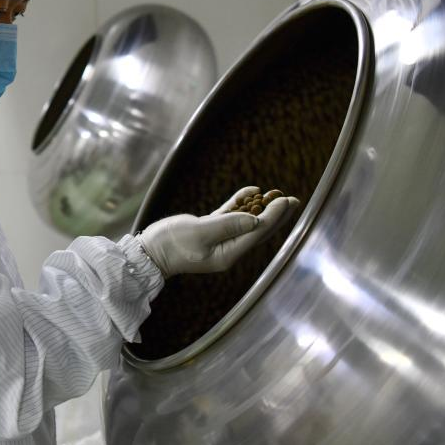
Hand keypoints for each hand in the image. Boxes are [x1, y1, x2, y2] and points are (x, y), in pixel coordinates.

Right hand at [138, 187, 299, 276]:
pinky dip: (242, 203)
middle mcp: (229, 248)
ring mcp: (220, 239)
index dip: (274, 216)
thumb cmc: (172, 244)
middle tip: (293, 199)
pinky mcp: (210, 230)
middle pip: (258, 229)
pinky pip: (232, 215)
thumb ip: (228, 225)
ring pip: (247, 221)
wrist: (151, 251)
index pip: (258, 232)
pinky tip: (252, 191)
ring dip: (262, 207)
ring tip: (278, 195)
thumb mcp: (200, 233)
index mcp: (229, 253)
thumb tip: (255, 218)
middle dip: (276, 214)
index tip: (285, 200)